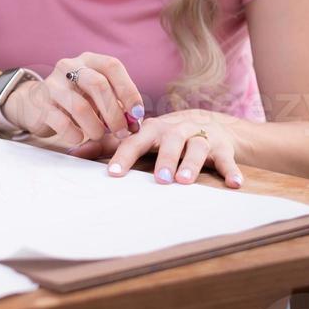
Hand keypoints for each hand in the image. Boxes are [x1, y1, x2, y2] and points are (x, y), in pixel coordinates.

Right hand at [2, 53, 144, 148]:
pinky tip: (78, 137)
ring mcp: (52, 84)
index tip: (137, 114)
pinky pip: (62, 122)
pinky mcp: (39, 103)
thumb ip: (117, 105)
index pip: (112, 66)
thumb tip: (134, 123)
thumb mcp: (97, 96)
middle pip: (98, 84)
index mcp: (88, 60)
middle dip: (114, 113)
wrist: (34, 104)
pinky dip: (75, 134)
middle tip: (122, 132)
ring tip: (98, 135)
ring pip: (80, 106)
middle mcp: (68, 66)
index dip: (128, 90)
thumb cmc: (76, 100)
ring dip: (96, 127)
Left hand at [104, 111, 243, 187]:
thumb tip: (74, 154)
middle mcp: (176, 131)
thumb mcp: (139, 138)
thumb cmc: (164, 136)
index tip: (113, 174)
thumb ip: (108, 146)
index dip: (124, 157)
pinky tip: (235, 184)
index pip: (134, 142)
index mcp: (151, 130)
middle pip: (170, 143)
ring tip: (185, 182)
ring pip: (196, 149)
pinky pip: (227, 159)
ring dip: (192, 165)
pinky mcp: (223, 148)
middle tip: (160, 179)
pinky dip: (232, 170)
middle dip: (165, 160)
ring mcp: (200, 138)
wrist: (208, 124)